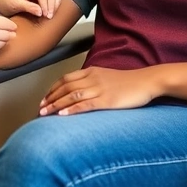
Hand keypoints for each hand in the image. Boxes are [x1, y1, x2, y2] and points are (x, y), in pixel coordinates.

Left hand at [0, 0, 61, 18]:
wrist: (4, 2)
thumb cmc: (7, 1)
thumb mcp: (14, 4)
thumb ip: (27, 7)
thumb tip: (40, 11)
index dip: (45, 3)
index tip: (44, 14)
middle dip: (51, 4)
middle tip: (48, 17)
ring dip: (55, 4)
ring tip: (50, 16)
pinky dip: (56, 4)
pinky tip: (53, 12)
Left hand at [39, 67, 160, 115]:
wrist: (147, 81)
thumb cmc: (129, 82)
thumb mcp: (107, 77)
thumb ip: (93, 82)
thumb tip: (80, 93)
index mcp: (91, 71)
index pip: (65, 79)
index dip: (52, 89)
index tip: (44, 99)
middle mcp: (93, 78)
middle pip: (65, 87)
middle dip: (50, 98)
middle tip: (39, 109)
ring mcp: (100, 89)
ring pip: (72, 96)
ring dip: (56, 105)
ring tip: (45, 113)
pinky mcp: (107, 100)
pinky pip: (86, 105)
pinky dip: (72, 109)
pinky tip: (62, 115)